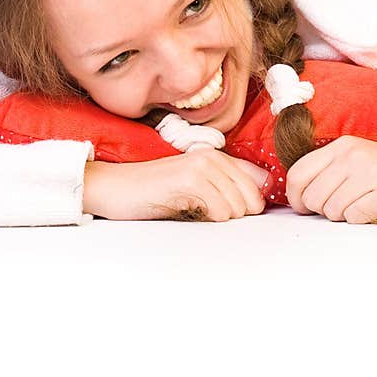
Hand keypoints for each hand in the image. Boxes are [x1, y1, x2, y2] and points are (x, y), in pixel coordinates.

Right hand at [83, 149, 268, 221]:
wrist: (115, 187)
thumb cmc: (153, 191)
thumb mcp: (195, 186)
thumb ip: (226, 187)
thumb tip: (261, 197)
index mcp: (217, 156)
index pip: (258, 182)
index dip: (251, 204)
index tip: (232, 212)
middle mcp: (213, 156)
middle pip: (252, 197)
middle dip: (237, 214)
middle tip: (208, 213)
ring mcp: (202, 166)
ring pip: (237, 206)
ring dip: (220, 218)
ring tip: (195, 210)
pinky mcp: (190, 180)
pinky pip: (220, 211)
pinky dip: (210, 220)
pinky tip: (188, 210)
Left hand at [285, 136, 376, 223]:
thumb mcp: (361, 159)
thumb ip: (330, 171)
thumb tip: (298, 197)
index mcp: (343, 145)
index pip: (298, 173)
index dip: (295, 196)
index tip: (304, 207)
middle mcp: (355, 154)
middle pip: (313, 196)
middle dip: (323, 210)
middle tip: (346, 207)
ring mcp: (372, 172)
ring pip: (333, 210)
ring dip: (346, 215)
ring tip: (365, 205)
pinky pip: (356, 217)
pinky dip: (363, 219)